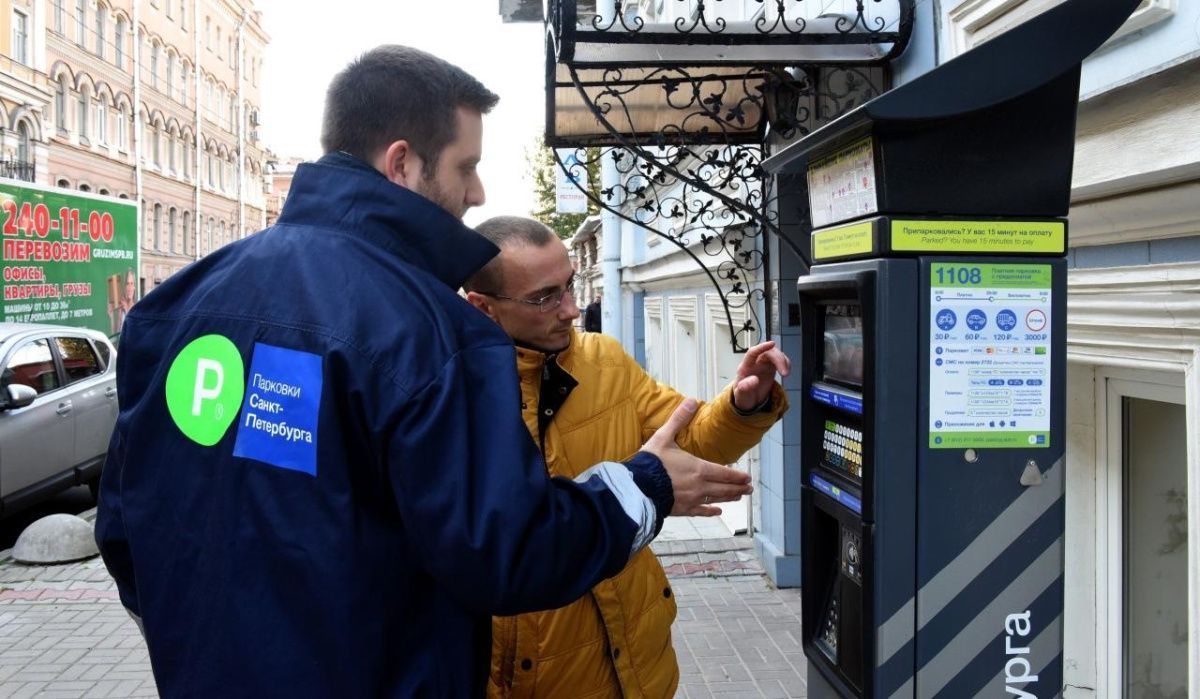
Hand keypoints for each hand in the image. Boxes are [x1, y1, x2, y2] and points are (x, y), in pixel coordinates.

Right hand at [640, 399, 752, 515]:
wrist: (638, 487)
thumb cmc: (651, 462)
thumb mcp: (664, 436)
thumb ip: (679, 419)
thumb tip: (691, 401)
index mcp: (698, 468)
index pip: (725, 473)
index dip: (738, 476)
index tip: (747, 477)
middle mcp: (699, 486)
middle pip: (724, 488)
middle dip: (738, 488)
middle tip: (749, 488)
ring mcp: (692, 499)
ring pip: (716, 499)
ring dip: (729, 498)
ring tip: (739, 497)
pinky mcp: (682, 509)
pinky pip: (701, 511)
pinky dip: (711, 512)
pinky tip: (717, 512)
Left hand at [732, 341, 790, 411]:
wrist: (748, 399)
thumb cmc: (743, 395)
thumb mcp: (741, 396)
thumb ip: (744, 389)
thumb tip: (753, 380)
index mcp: (745, 368)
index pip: (752, 352)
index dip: (762, 347)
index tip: (772, 344)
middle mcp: (755, 363)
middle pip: (767, 352)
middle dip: (778, 359)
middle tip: (784, 372)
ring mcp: (763, 363)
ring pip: (775, 354)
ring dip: (783, 361)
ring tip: (786, 374)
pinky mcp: (770, 366)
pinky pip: (779, 359)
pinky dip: (785, 363)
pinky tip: (786, 370)